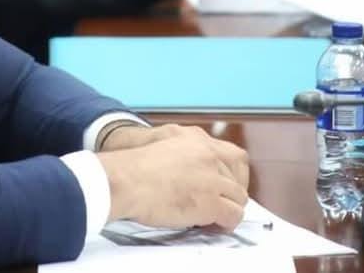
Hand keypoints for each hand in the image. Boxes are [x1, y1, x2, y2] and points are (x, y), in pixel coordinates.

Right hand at [98, 124, 249, 229]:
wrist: (124, 180)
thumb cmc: (131, 168)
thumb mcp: (159, 144)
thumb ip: (180, 153)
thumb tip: (188, 174)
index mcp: (194, 137)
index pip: (232, 155)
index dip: (232, 174)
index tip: (225, 185)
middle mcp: (207, 152)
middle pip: (237, 174)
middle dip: (232, 190)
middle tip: (223, 202)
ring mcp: (212, 176)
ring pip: (238, 196)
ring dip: (228, 208)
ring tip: (214, 217)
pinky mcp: (211, 200)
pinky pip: (233, 214)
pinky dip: (227, 223)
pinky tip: (214, 225)